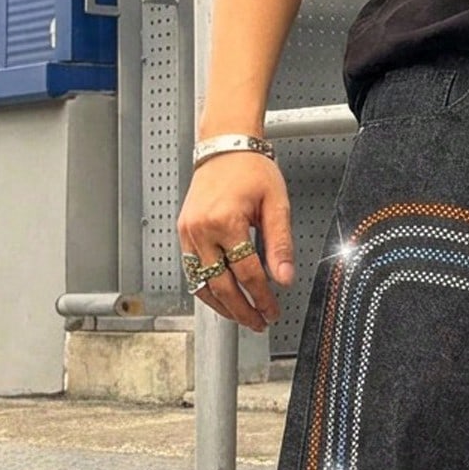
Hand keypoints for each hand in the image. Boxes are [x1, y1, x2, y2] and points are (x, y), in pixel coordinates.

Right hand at [178, 153, 295, 330]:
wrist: (224, 146)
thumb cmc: (250, 169)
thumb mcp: (276, 204)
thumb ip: (281, 245)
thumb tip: (285, 278)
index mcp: (225, 221)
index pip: (247, 274)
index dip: (262, 298)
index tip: (273, 311)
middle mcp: (201, 229)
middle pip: (222, 286)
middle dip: (243, 310)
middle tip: (259, 323)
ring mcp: (188, 233)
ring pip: (202, 285)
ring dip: (223, 307)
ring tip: (243, 318)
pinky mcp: (183, 234)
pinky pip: (193, 272)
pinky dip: (208, 290)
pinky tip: (224, 300)